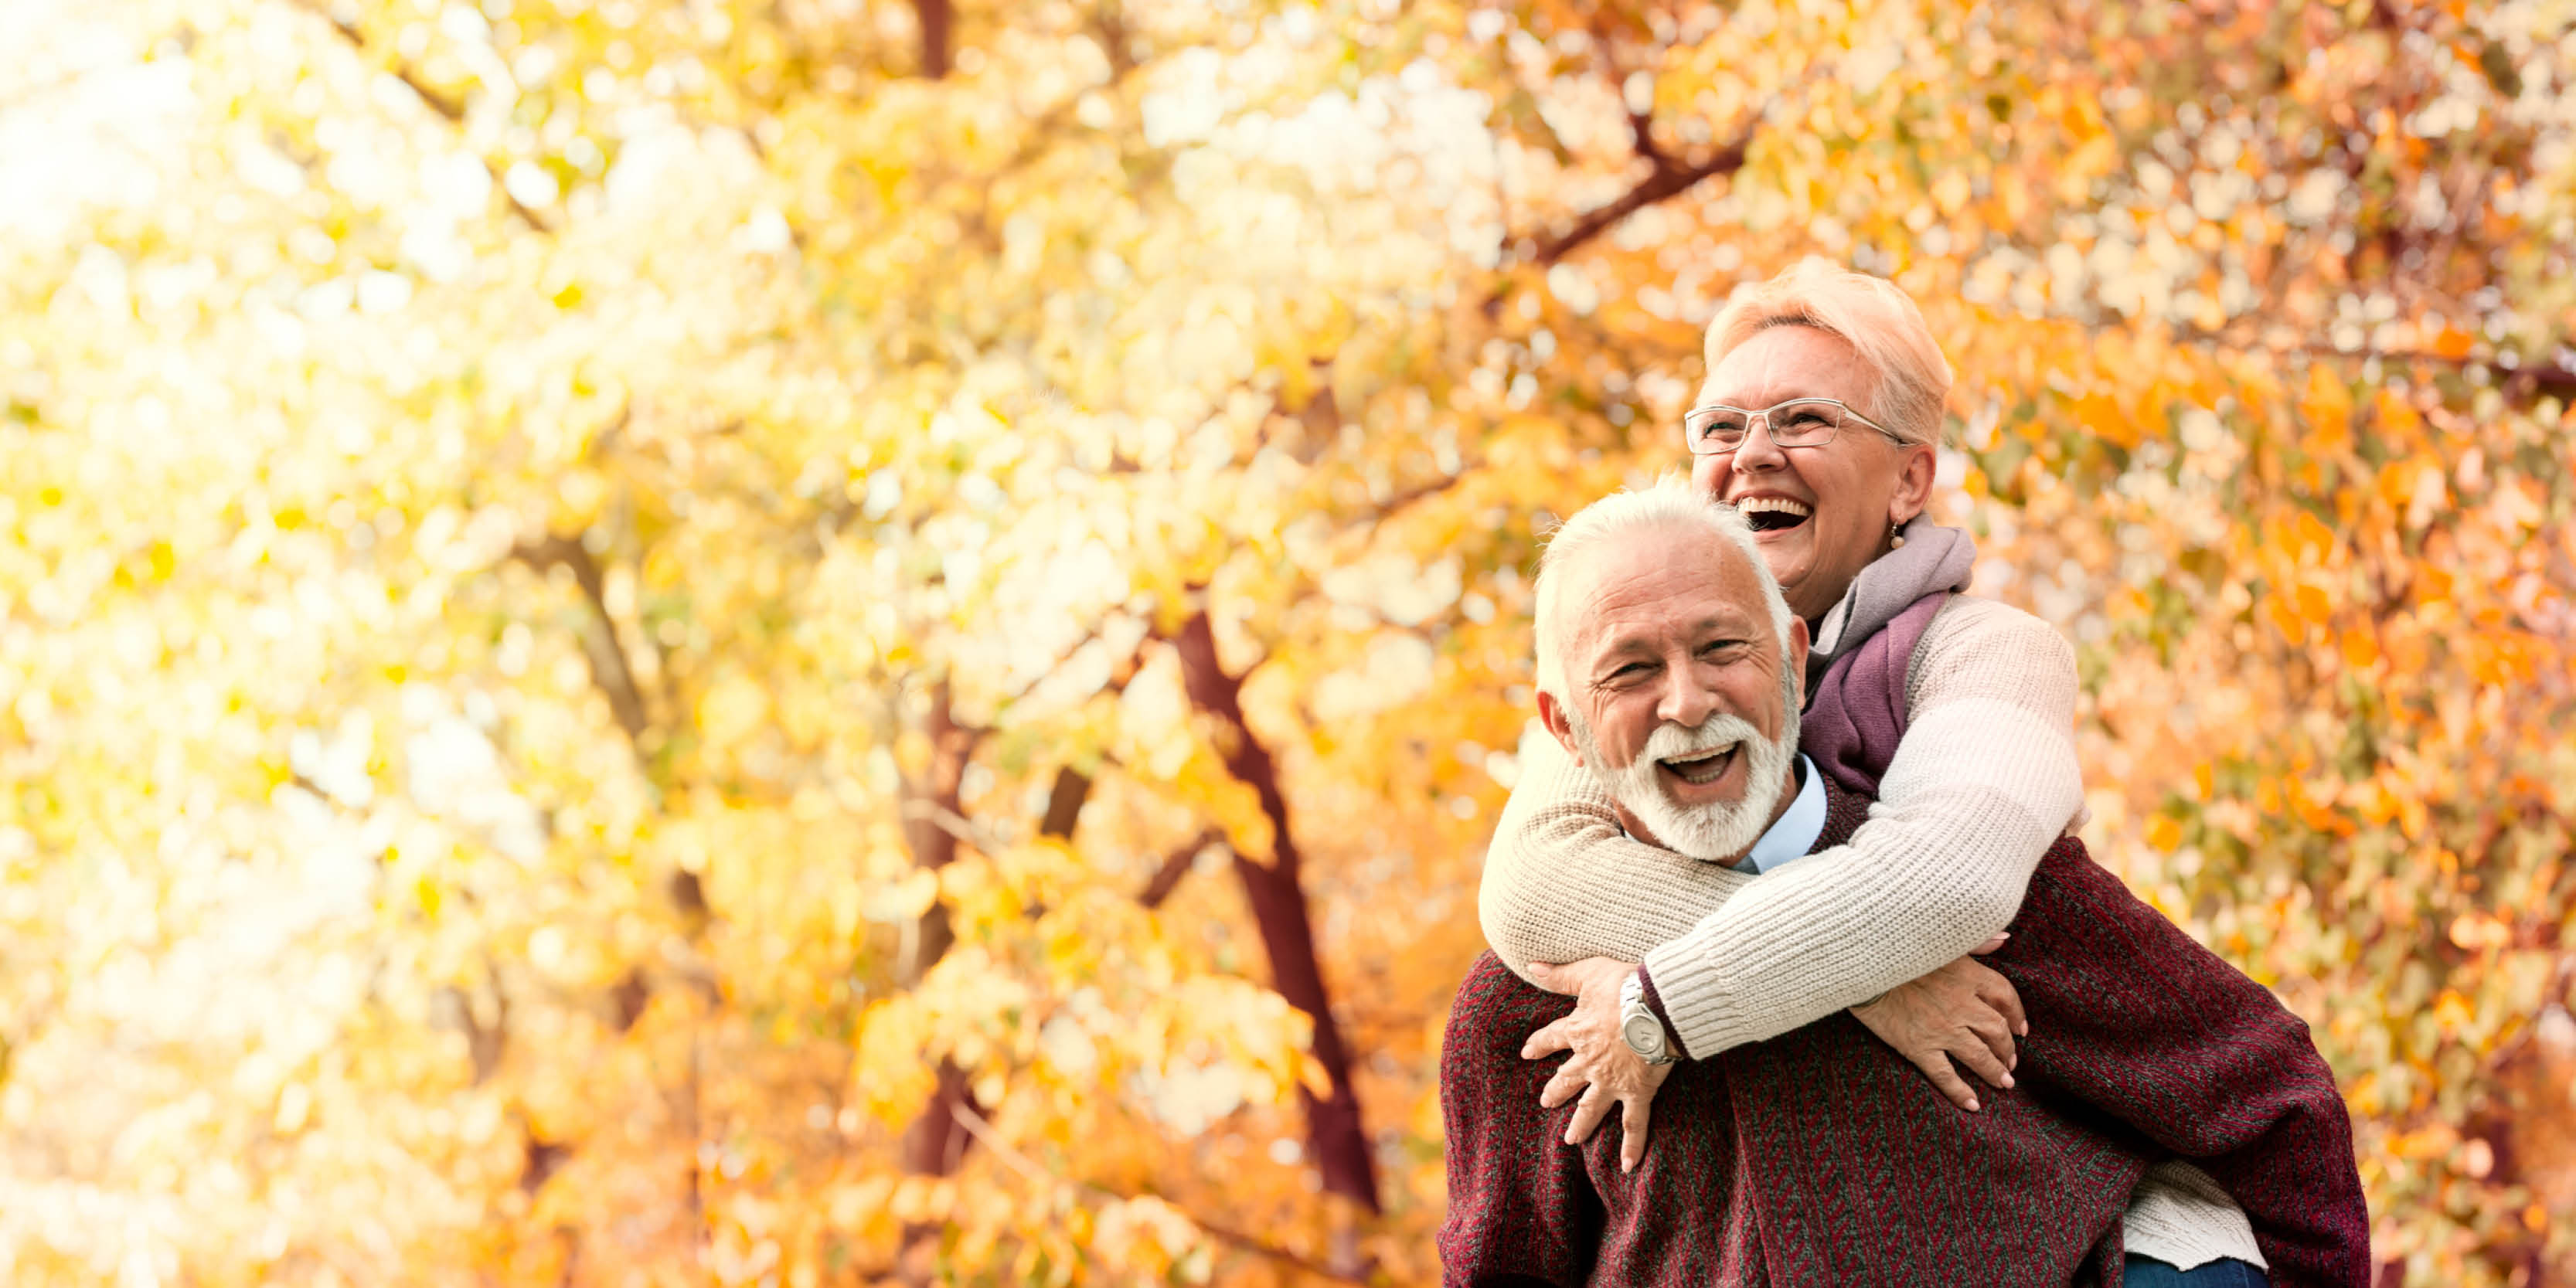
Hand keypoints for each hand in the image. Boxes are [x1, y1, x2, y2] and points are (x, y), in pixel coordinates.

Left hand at [1522, 957, 1671, 1171]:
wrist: (1657, 1007)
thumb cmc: (1625, 986)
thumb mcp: (1588, 974)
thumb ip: (1560, 974)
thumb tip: (1530, 964)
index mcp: (1577, 1031)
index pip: (1551, 1039)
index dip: (1539, 1045)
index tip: (1528, 1053)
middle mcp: (1590, 1061)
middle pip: (1567, 1079)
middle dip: (1556, 1091)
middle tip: (1546, 1102)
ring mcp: (1612, 1081)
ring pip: (1592, 1107)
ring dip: (1581, 1124)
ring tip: (1570, 1139)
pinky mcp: (1637, 1093)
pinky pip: (1633, 1125)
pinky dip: (1631, 1146)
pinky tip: (1626, 1166)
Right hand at [1849, 933, 2025, 1111]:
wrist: (1861, 967)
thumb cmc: (1898, 949)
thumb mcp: (1941, 939)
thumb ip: (1976, 940)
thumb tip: (2003, 937)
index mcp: (1968, 976)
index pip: (2005, 996)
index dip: (2017, 1014)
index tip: (2021, 1028)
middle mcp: (1961, 1005)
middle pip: (1996, 1031)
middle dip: (2008, 1048)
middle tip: (2011, 1061)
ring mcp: (1942, 1029)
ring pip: (1979, 1056)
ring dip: (1995, 1071)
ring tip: (2004, 1082)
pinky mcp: (1919, 1047)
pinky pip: (1946, 1075)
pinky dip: (1961, 1093)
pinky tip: (1973, 1105)